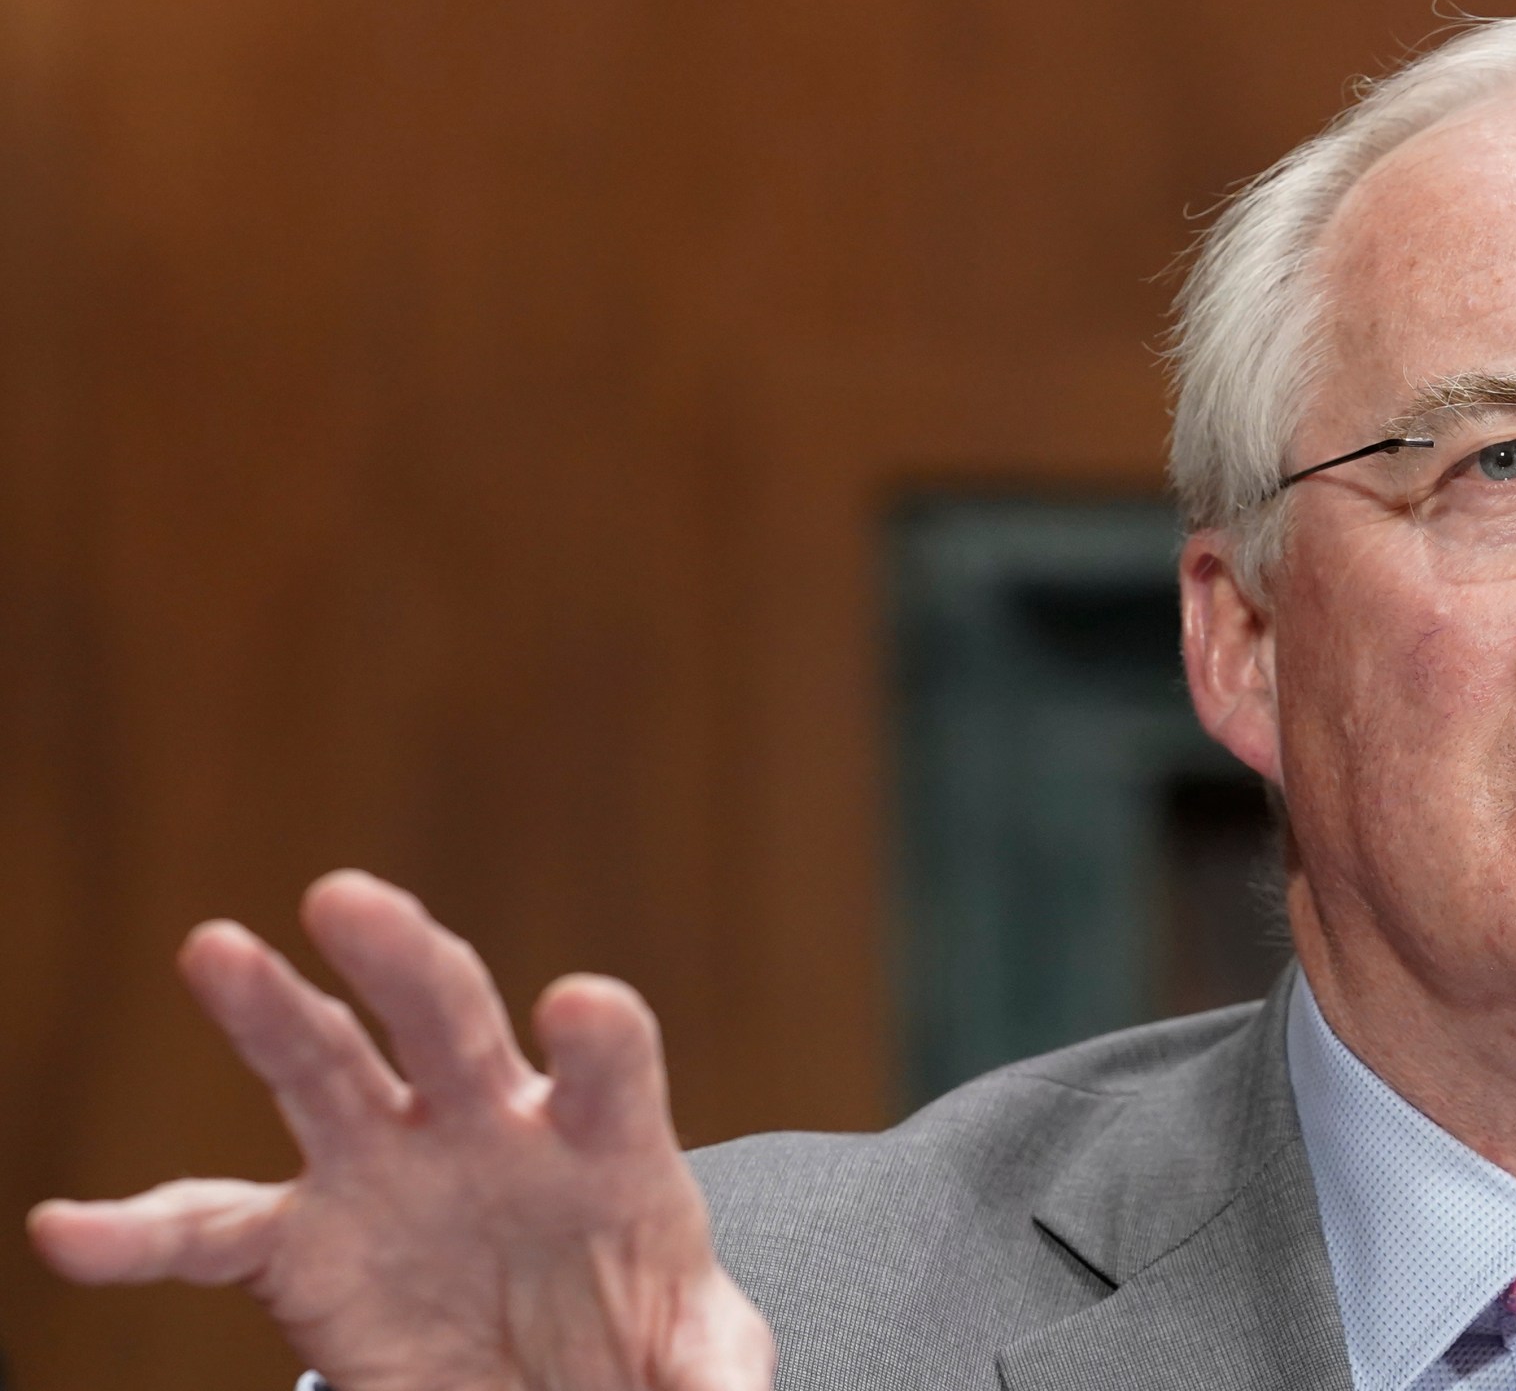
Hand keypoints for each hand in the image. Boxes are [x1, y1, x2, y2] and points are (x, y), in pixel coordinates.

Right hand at [26, 870, 775, 1390]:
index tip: (580, 1007)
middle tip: (353, 901)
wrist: (559, 1380)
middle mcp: (488, 1125)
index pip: (608, 1065)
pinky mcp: (307, 1241)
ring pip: (324, 1070)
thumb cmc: (643, 1339)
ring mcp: (391, 1167)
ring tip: (217, 949)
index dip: (597, 1036)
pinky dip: (139, 1235)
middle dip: (405, 961)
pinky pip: (212, 1231)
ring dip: (271, 1011)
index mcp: (604, 1140)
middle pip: (450, 1020)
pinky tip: (72, 1230)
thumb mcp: (703, 1362)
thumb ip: (715, 1380)